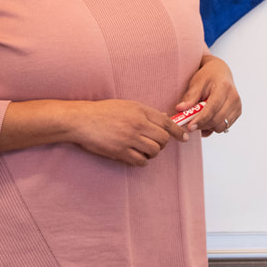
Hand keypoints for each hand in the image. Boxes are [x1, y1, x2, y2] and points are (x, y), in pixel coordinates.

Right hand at [71, 99, 187, 166]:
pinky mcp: (121, 151)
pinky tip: (135, 156)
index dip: (178, 131)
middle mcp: (138, 124)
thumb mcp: (126, 105)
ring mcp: (130, 138)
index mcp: (140, 110)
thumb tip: (163, 117)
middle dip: (162, 144)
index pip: (167, 122)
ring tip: (142, 149)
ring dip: (151, 153)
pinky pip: (141, 161)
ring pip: (154, 151)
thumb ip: (145, 112)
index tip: (184, 137)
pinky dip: (141, 161)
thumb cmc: (102, 112)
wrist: (81, 120)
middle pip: (163, 139)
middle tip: (154, 144)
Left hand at [176, 55, 241, 135]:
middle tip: (189, 124)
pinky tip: (207, 118)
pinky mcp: (238, 112)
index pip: (213, 108)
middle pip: (217, 120)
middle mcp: (234, 98)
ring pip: (221, 126)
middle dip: (202, 125)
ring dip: (208, 126)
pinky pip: (225, 127)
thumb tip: (179, 109)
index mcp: (224, 87)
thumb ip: (189, 97)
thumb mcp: (196, 83)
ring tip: (199, 118)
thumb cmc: (208, 76)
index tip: (190, 127)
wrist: (220, 72)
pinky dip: (214, 127)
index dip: (201, 119)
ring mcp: (237, 106)